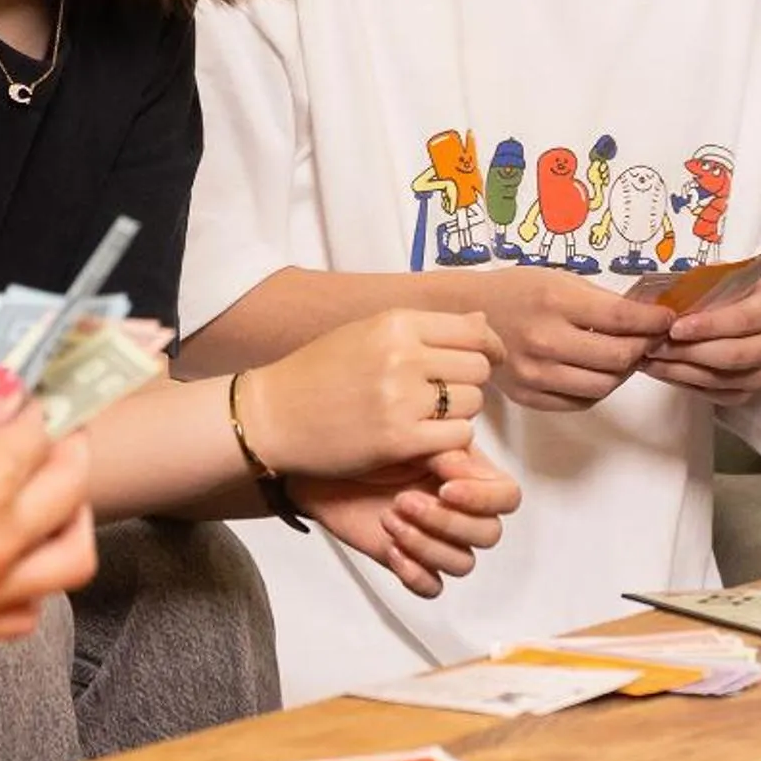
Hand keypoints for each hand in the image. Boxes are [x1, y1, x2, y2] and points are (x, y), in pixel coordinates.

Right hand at [0, 378, 95, 643]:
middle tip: (51, 444)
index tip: (30, 408)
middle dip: (68, 457)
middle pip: (71, 493)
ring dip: (66, 525)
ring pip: (66, 563)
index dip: (40, 413)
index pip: (46, 435)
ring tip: (43, 502)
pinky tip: (7, 556)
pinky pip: (20, 614)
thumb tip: (6, 399)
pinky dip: (29, 584)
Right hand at [246, 309, 503, 477]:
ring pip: (472, 404)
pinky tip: (425, 438)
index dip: (489, 347)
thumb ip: (425, 328)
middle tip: (450, 394)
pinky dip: (449, 440)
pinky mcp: (398, 440)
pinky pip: (456, 437)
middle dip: (471, 382)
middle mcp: (402, 356)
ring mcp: (400, 399)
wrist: (271, 416)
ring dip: (460, 413)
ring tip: (430, 416)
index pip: (473, 329)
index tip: (488, 359)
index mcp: (396, 323)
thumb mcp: (368, 333)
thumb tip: (482, 319)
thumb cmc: (319, 373)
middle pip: (477, 368)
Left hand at [301, 443, 521, 599]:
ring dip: (427, 544)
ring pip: (463, 562)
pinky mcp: (410, 562)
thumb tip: (463, 468)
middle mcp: (458, 509)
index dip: (483, 497)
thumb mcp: (407, 435)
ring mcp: (436, 538)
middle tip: (405, 501)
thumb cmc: (364, 441)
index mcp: (468, 476)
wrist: (319, 465)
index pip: (506, 496)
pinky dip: (416, 573)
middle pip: (489, 533)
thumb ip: (443, 448)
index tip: (445, 486)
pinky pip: (433, 586)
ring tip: (390, 519)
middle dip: (447, 521)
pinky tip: (392, 550)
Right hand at [464, 268, 671, 410]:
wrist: (466, 314)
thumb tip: (649, 315)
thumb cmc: (518, 291)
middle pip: (618, 359)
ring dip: (625, 372)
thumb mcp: (560, 280)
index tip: (666, 320)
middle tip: (651, 339)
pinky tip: (601, 371)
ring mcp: (535, 374)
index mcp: (555, 303)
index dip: (653, 322)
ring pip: (603, 386)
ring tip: (628, 356)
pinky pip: (580, 402)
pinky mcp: (528, 396)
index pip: (621, 319)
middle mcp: (545, 341)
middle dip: (644, 348)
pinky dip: (599, 389)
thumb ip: (602, 301)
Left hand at [643, 285, 760, 405]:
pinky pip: (714, 394)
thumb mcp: (730, 279)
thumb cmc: (742, 297)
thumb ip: (705, 285)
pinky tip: (662, 371)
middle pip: (731, 355)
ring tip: (649, 359)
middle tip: (654, 345)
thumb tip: (669, 295)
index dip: (707, 325)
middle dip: (687, 352)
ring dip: (679, 371)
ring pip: (719, 380)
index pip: (741, 320)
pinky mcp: (750, 394)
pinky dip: (684, 383)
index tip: (675, 327)